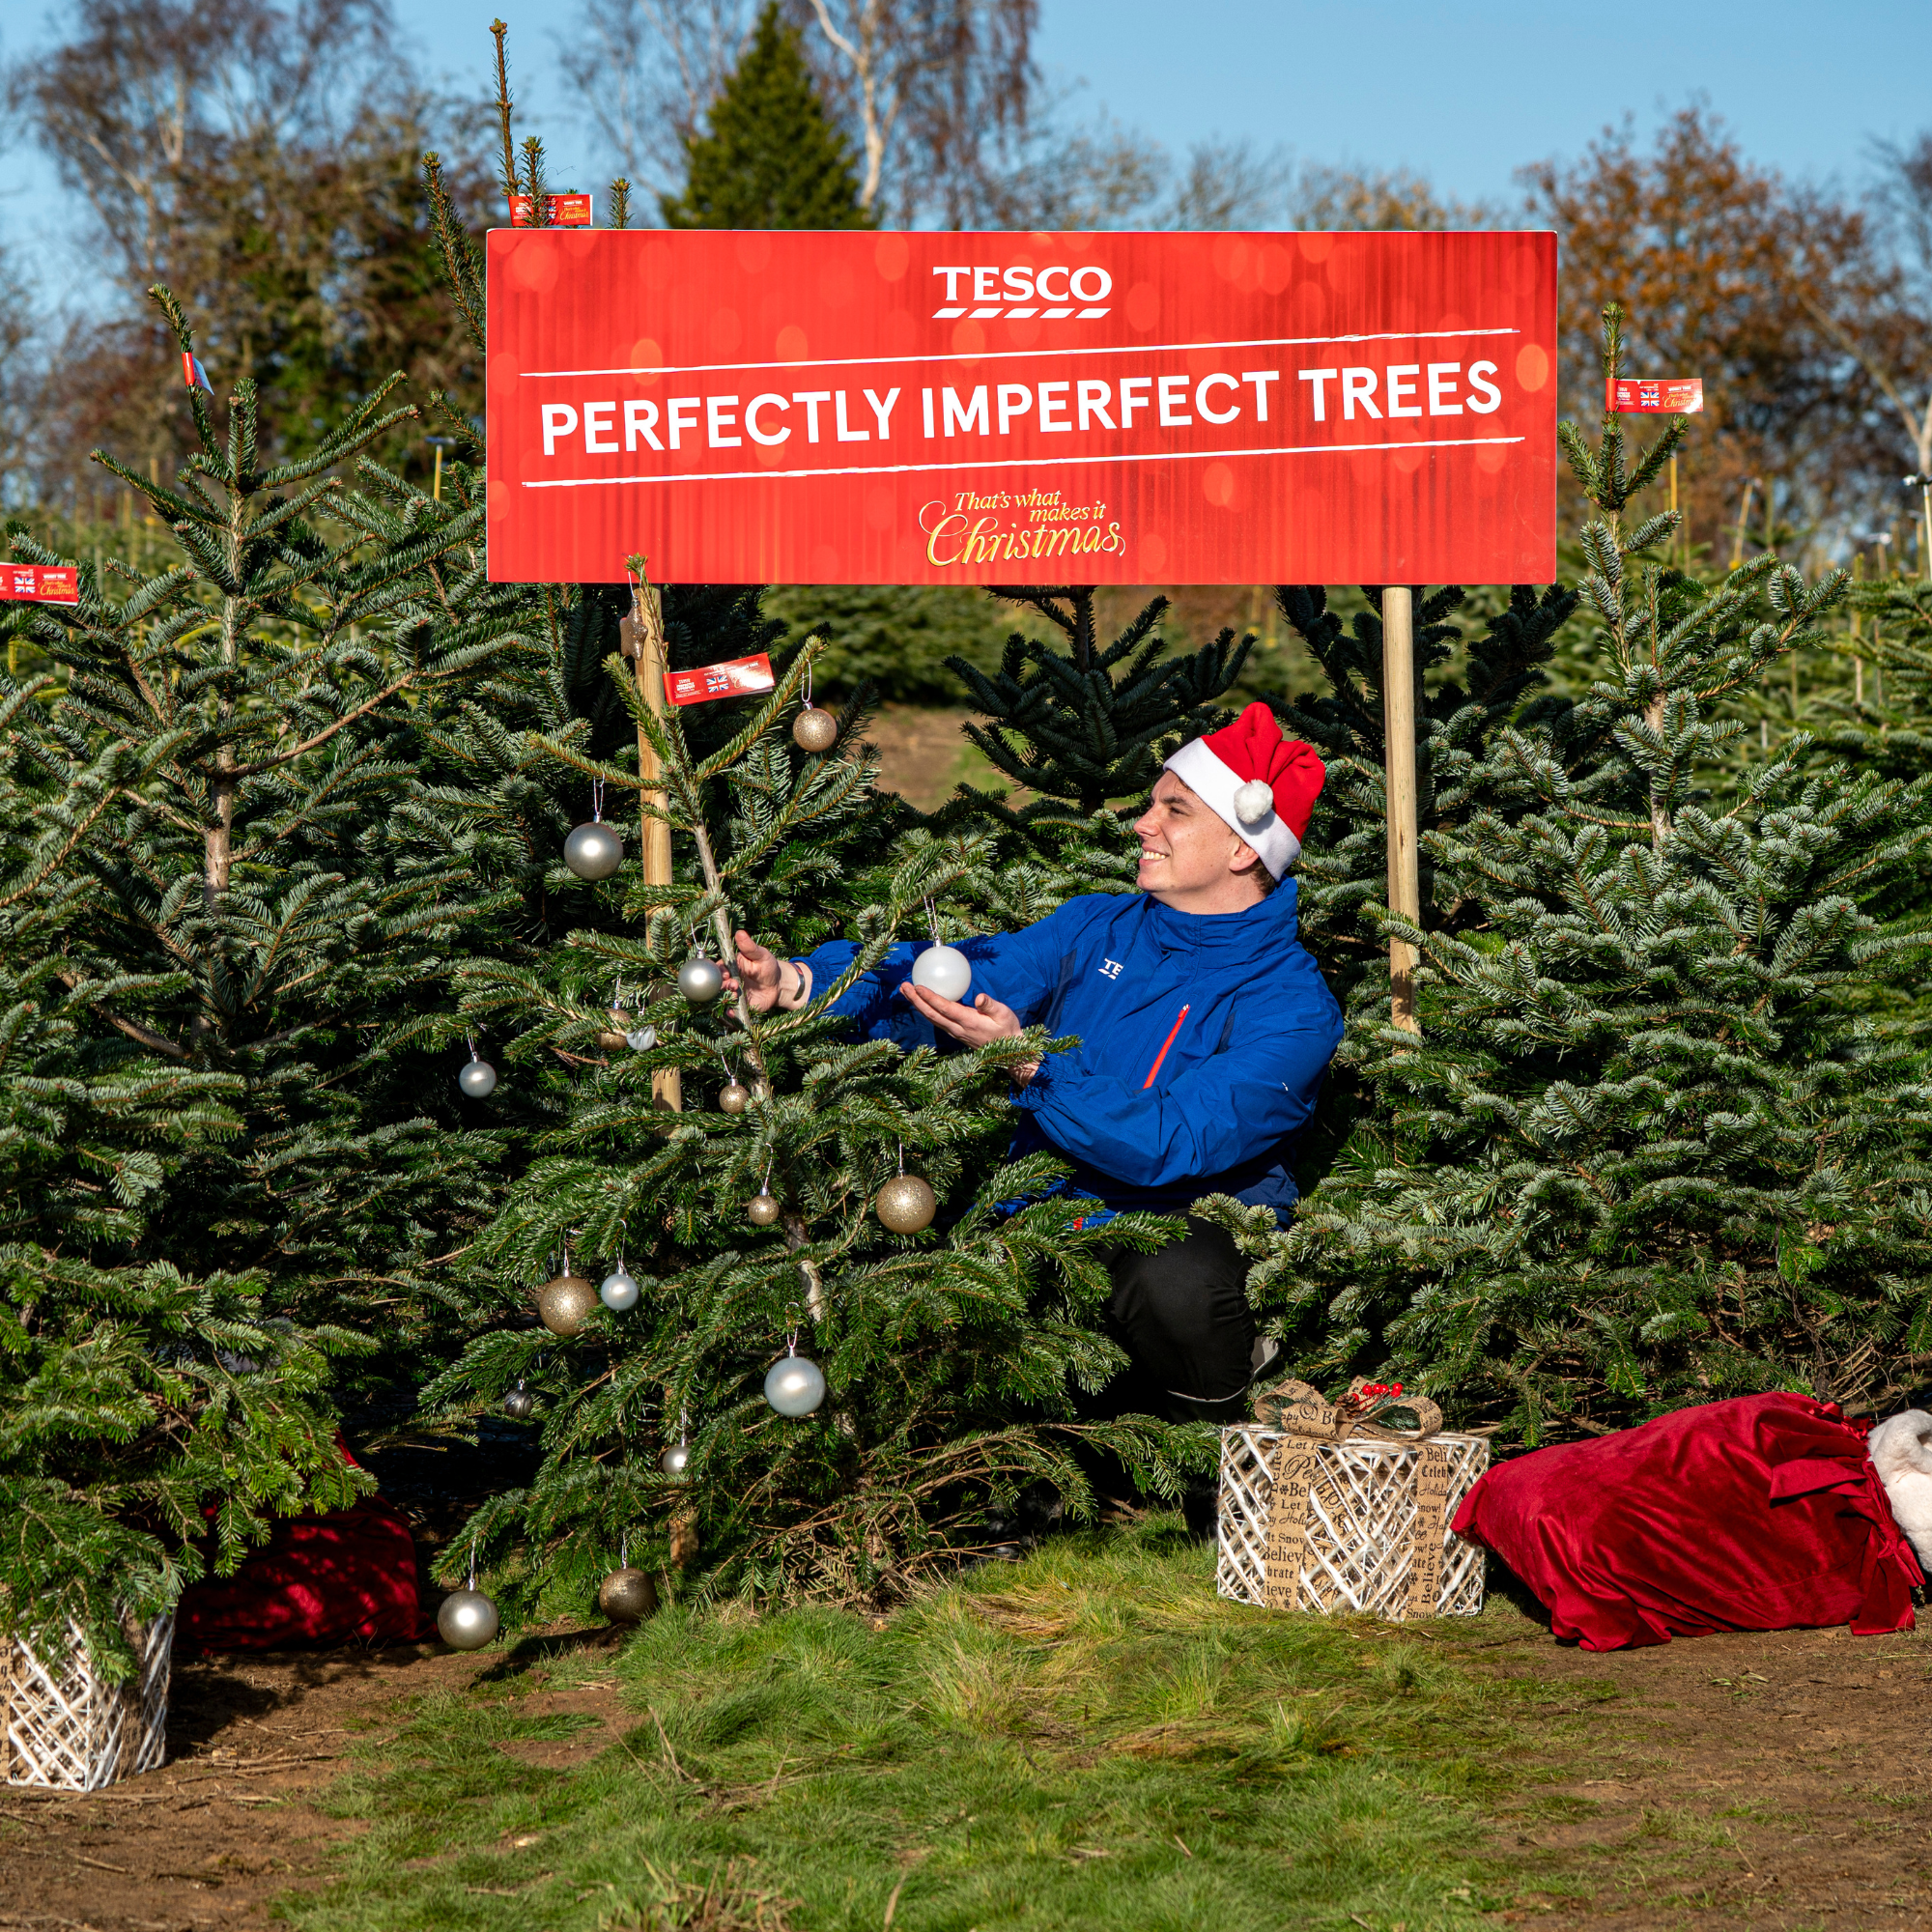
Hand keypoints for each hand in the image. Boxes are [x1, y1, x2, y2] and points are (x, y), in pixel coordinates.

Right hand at [724, 929, 807, 1012]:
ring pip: (721, 997)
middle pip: (716, 984)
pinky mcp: (737, 1006)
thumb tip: (740, 933)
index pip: (718, 968)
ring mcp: (731, 994)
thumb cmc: (767, 966)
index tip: (726, 975)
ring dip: (725, 998)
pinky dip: (729, 1013)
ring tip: (735, 997)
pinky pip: (730, 1010)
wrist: (777, 986)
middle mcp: (728, 980)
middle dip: (722, 986)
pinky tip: (732, 1012)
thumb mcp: (761, 955)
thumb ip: (750, 947)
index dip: (719, 972)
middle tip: (734, 986)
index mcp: (730, 966)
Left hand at [900, 983, 1037, 1081]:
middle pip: (931, 1014)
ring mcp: (955, 1033)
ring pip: (932, 1018)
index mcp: (968, 1022)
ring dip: (917, 1005)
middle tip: (903, 986)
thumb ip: (991, 1005)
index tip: (918, 986)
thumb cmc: (1008, 1029)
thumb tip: (979, 997)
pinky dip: (926, 1010)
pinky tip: (922, 1002)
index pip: (944, 1008)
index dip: (930, 997)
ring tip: (906, 992)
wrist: (1009, 1052)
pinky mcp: (956, 1033)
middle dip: (916, 1000)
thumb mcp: (1004, 1014)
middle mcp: (957, 1029)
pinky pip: (937, 1020)